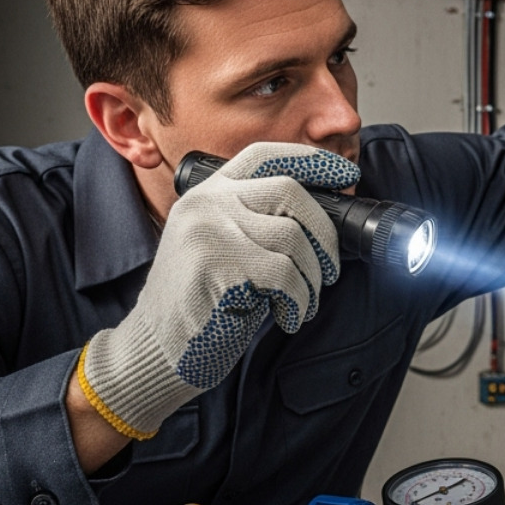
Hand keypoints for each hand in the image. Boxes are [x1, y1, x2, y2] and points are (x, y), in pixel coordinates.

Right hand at [77, 143, 357, 439]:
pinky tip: (287, 317)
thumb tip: (324, 218)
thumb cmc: (203, 303)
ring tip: (301, 303)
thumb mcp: (224, 247)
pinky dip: (298, 301)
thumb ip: (258, 223)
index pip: (263, 156)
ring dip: (312, 278)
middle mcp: (206, 203)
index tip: (347, 174)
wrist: (157, 348)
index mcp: (208, 193)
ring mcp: (208, 230)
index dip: (310, 160)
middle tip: (330, 270)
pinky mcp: (216, 264)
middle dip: (324, 234)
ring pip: (293, 238)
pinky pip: (284, 276)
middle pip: (289, 191)